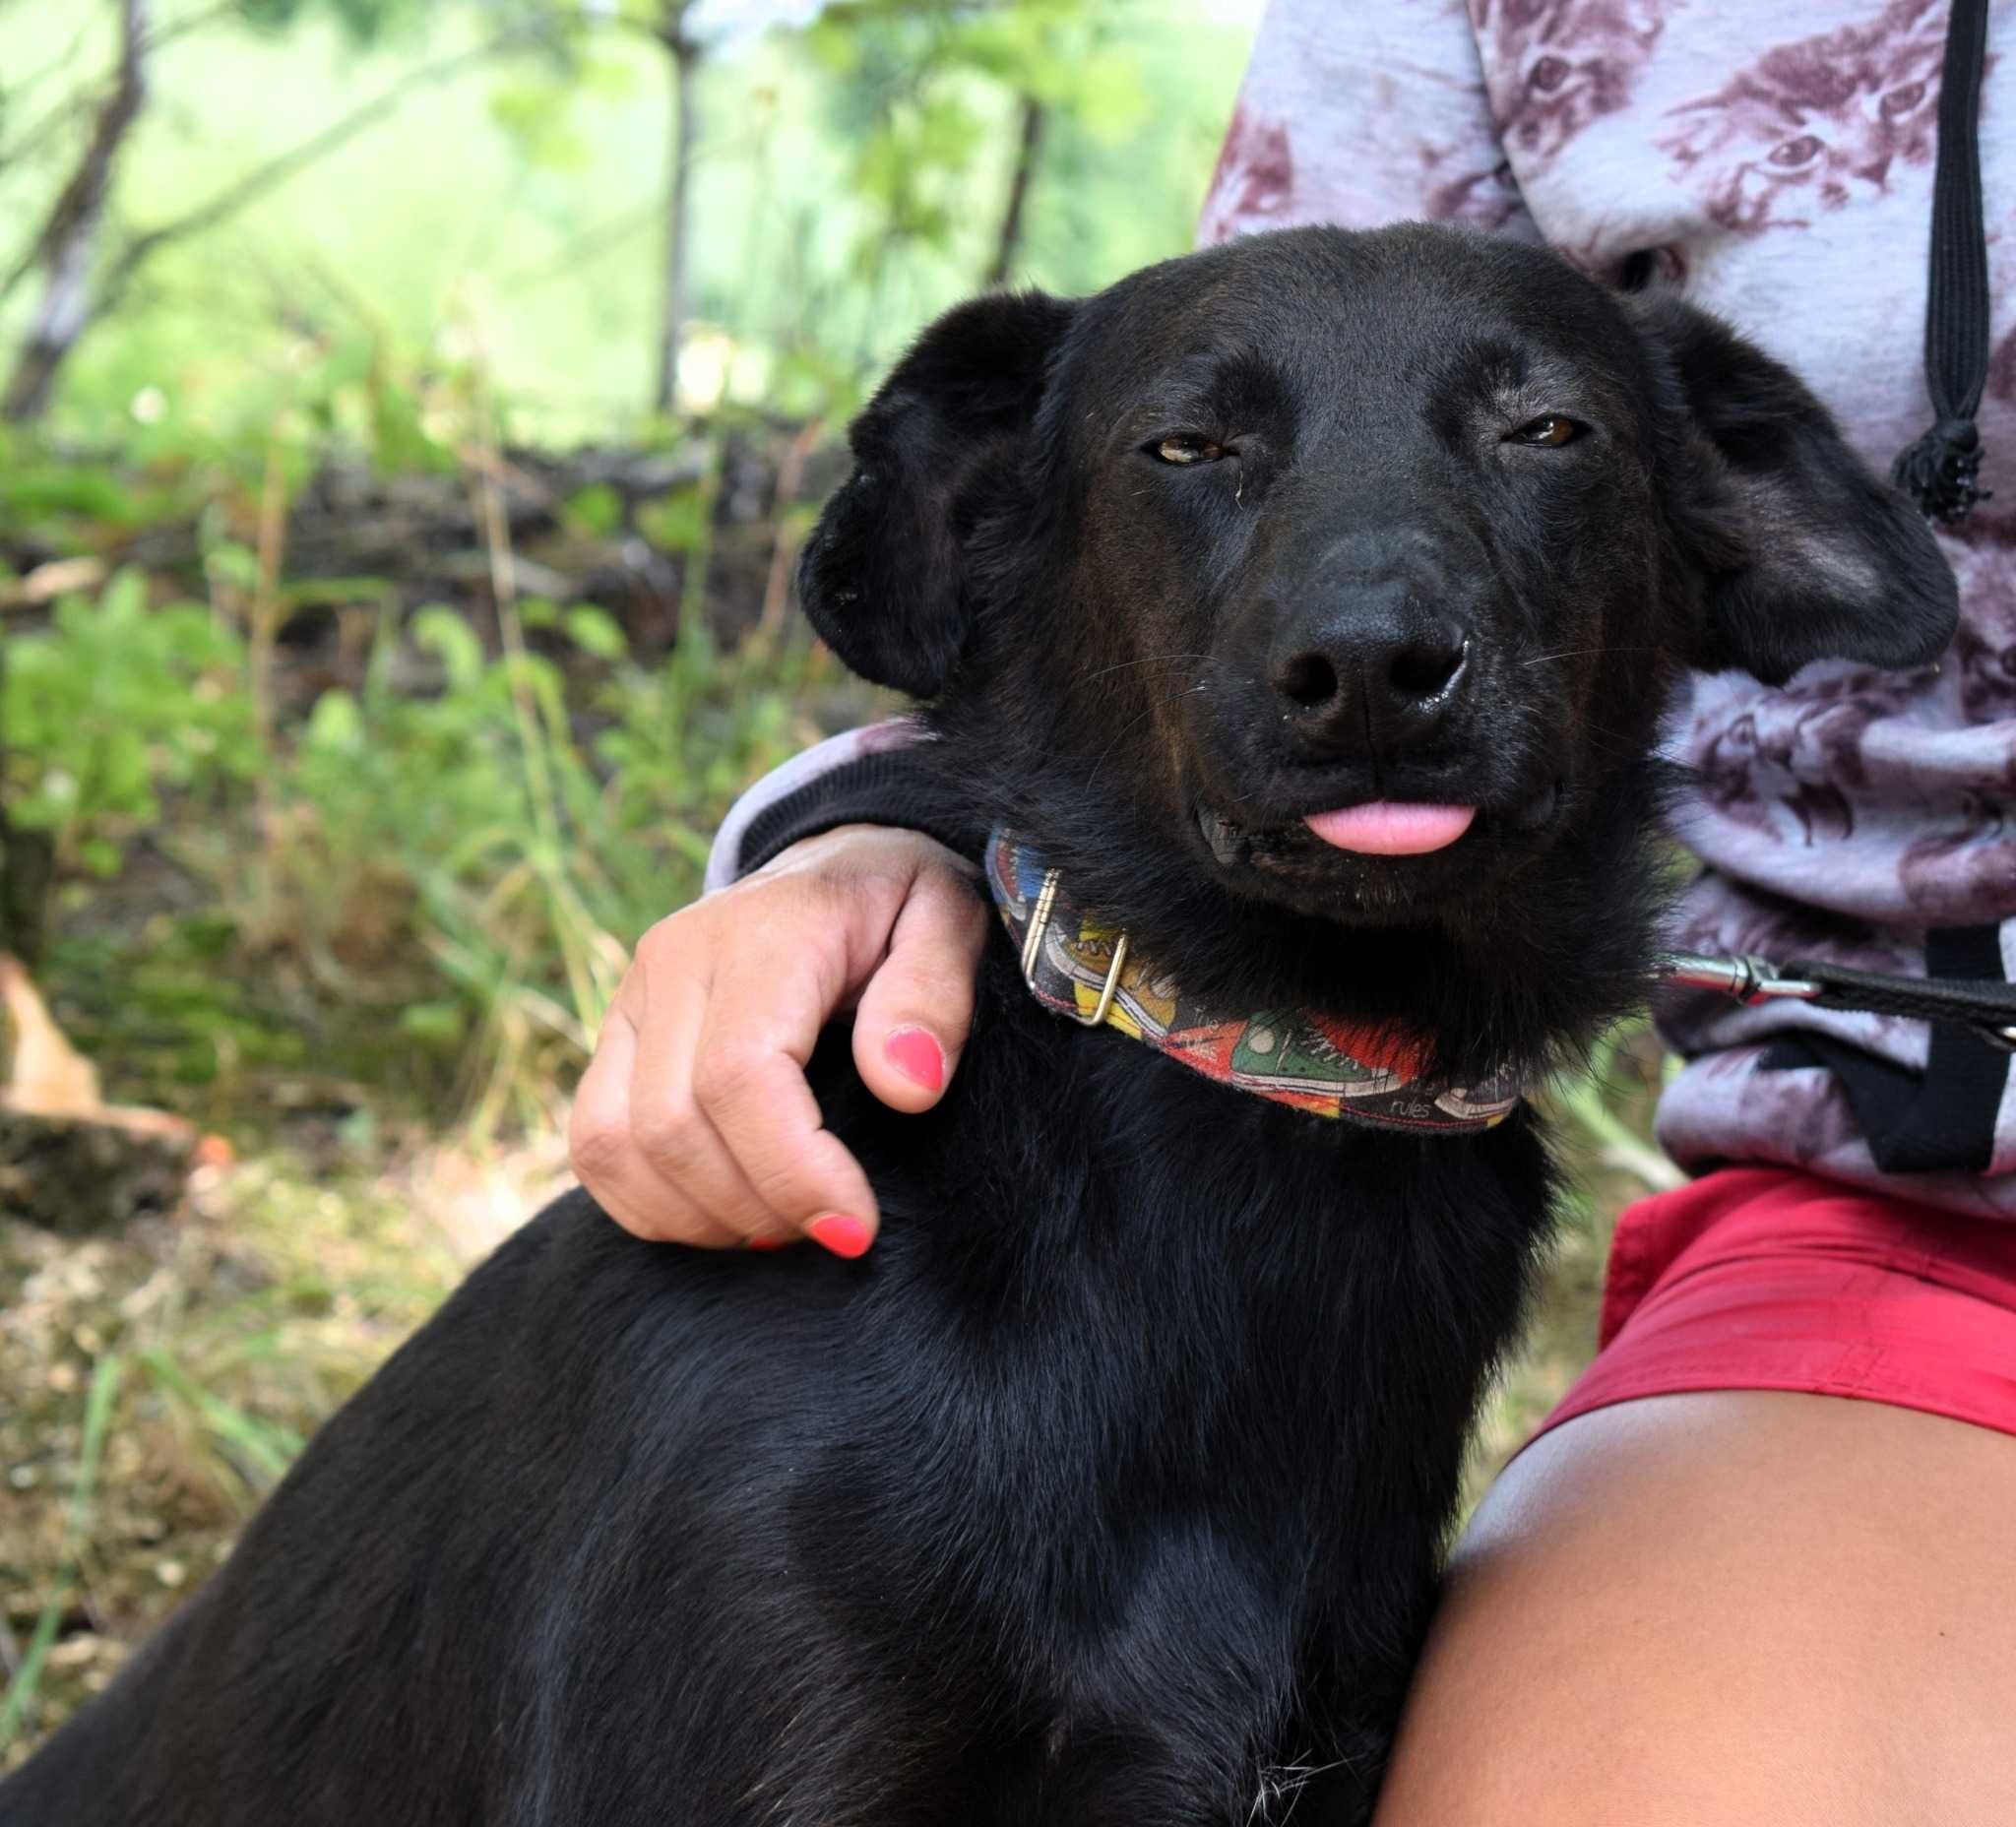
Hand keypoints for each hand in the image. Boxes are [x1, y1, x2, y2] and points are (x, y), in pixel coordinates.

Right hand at [569, 826, 987, 1254]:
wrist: (839, 864)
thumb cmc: (902, 904)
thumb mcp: (950, 920)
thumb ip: (932, 995)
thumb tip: (906, 1088)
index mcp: (761, 932)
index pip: (739, 1074)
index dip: (791, 1170)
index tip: (856, 1226)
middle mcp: (674, 960)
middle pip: (670, 1125)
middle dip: (755, 1205)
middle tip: (831, 1229)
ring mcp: (629, 999)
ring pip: (613, 1145)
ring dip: (699, 1217)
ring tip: (783, 1227)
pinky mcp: (612, 1037)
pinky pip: (593, 1147)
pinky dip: (651, 1205)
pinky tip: (729, 1214)